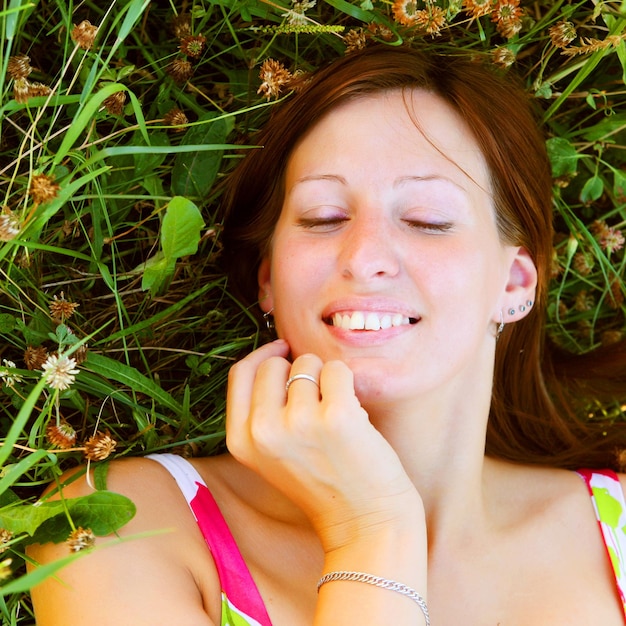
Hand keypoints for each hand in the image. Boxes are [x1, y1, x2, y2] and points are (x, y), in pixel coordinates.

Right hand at [226, 339, 421, 553]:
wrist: (364, 522)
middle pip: (274, 364)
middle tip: (318, 402)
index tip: (282, 351)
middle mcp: (264, 431)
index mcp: (241, 441)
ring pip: (308, 363)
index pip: (240, 373)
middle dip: (298, 372)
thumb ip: (261, 411)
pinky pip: (338, 369)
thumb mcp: (270, 455)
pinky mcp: (337, 417)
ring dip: (325, 379)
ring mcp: (299, 423)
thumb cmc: (322, 482)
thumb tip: (275, 355)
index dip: (263, 355)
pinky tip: (353, 412)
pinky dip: (348, 382)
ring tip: (334, 414)